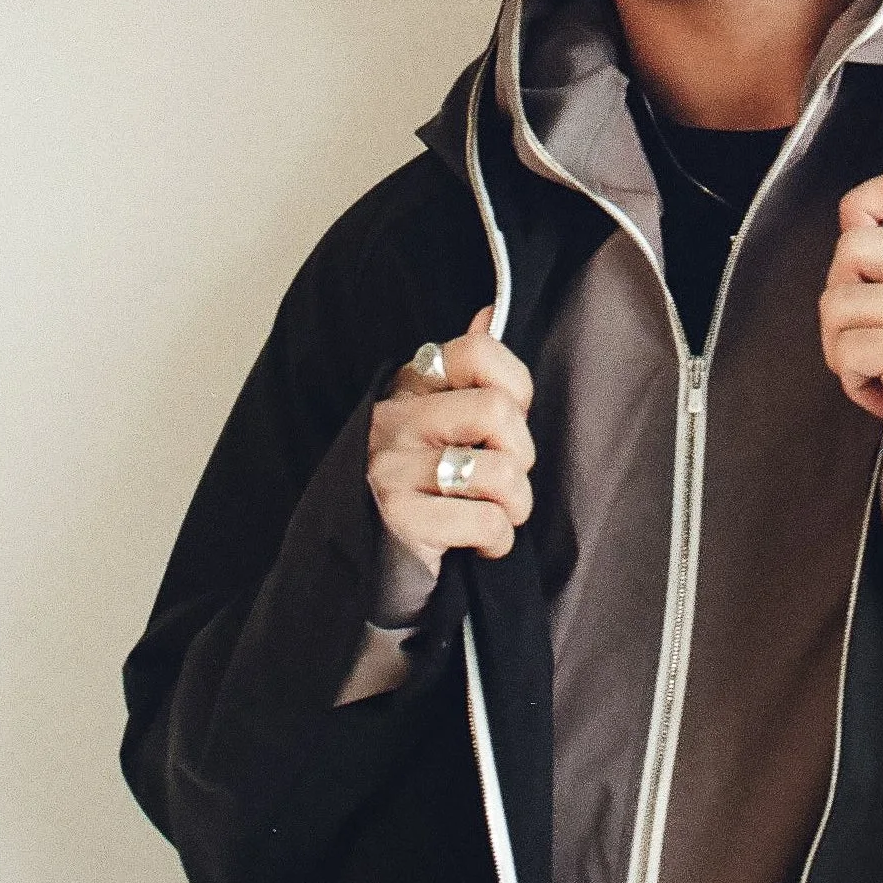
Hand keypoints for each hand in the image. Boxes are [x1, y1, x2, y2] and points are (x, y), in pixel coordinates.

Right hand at [367, 307, 535, 568]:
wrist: (362, 570)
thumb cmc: (416, 492)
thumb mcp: (433, 424)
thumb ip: (465, 373)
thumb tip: (489, 312)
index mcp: (406, 390)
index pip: (478, 352)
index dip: (515, 386)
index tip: (508, 423)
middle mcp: (393, 422)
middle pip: (498, 412)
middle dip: (520, 455)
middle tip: (504, 481)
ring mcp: (392, 470)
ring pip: (500, 471)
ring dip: (514, 505)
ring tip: (495, 515)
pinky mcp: (401, 520)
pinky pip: (488, 522)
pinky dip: (497, 541)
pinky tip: (478, 545)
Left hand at [819, 165, 882, 420]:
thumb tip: (861, 217)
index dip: (867, 205)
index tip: (866, 238)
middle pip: (853, 247)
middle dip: (839, 291)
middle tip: (860, 328)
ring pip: (839, 302)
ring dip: (840, 345)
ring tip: (870, 368)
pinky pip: (849, 349)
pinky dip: (853, 380)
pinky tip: (882, 395)